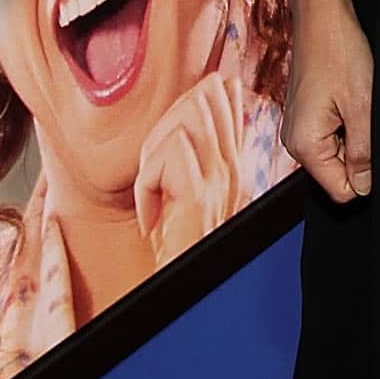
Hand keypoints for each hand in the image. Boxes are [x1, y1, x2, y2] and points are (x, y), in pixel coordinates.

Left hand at [137, 68, 251, 263]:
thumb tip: (185, 123)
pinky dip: (147, 183)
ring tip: (153, 189)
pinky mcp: (200, 194)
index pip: (230, 105)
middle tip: (155, 165)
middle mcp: (232, 170)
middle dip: (168, 120)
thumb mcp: (186, 194)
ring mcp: (220, 180)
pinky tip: (151, 214)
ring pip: (184, 121)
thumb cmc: (177, 248)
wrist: (184, 290)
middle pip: (205, 100)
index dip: (212, 93)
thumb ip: (191, 158)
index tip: (209, 88)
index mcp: (233, 167)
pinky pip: (167, 153)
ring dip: (154, 152)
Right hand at [282, 1, 374, 204]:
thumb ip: (363, 153)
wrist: (321, 16)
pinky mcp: (304, 115)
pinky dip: (345, 123)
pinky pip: (329, 135)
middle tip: (366, 117)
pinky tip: (348, 98)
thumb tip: (364, 187)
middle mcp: (294, 142)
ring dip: (353, 136)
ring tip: (355, 103)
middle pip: (337, 173)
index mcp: (305, 145)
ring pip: (336, 153)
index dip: (365, 176)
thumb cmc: (339, 53)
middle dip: (359, 153)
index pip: (341, 191)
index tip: (375, 146)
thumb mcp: (362, 107)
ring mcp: (297, 128)